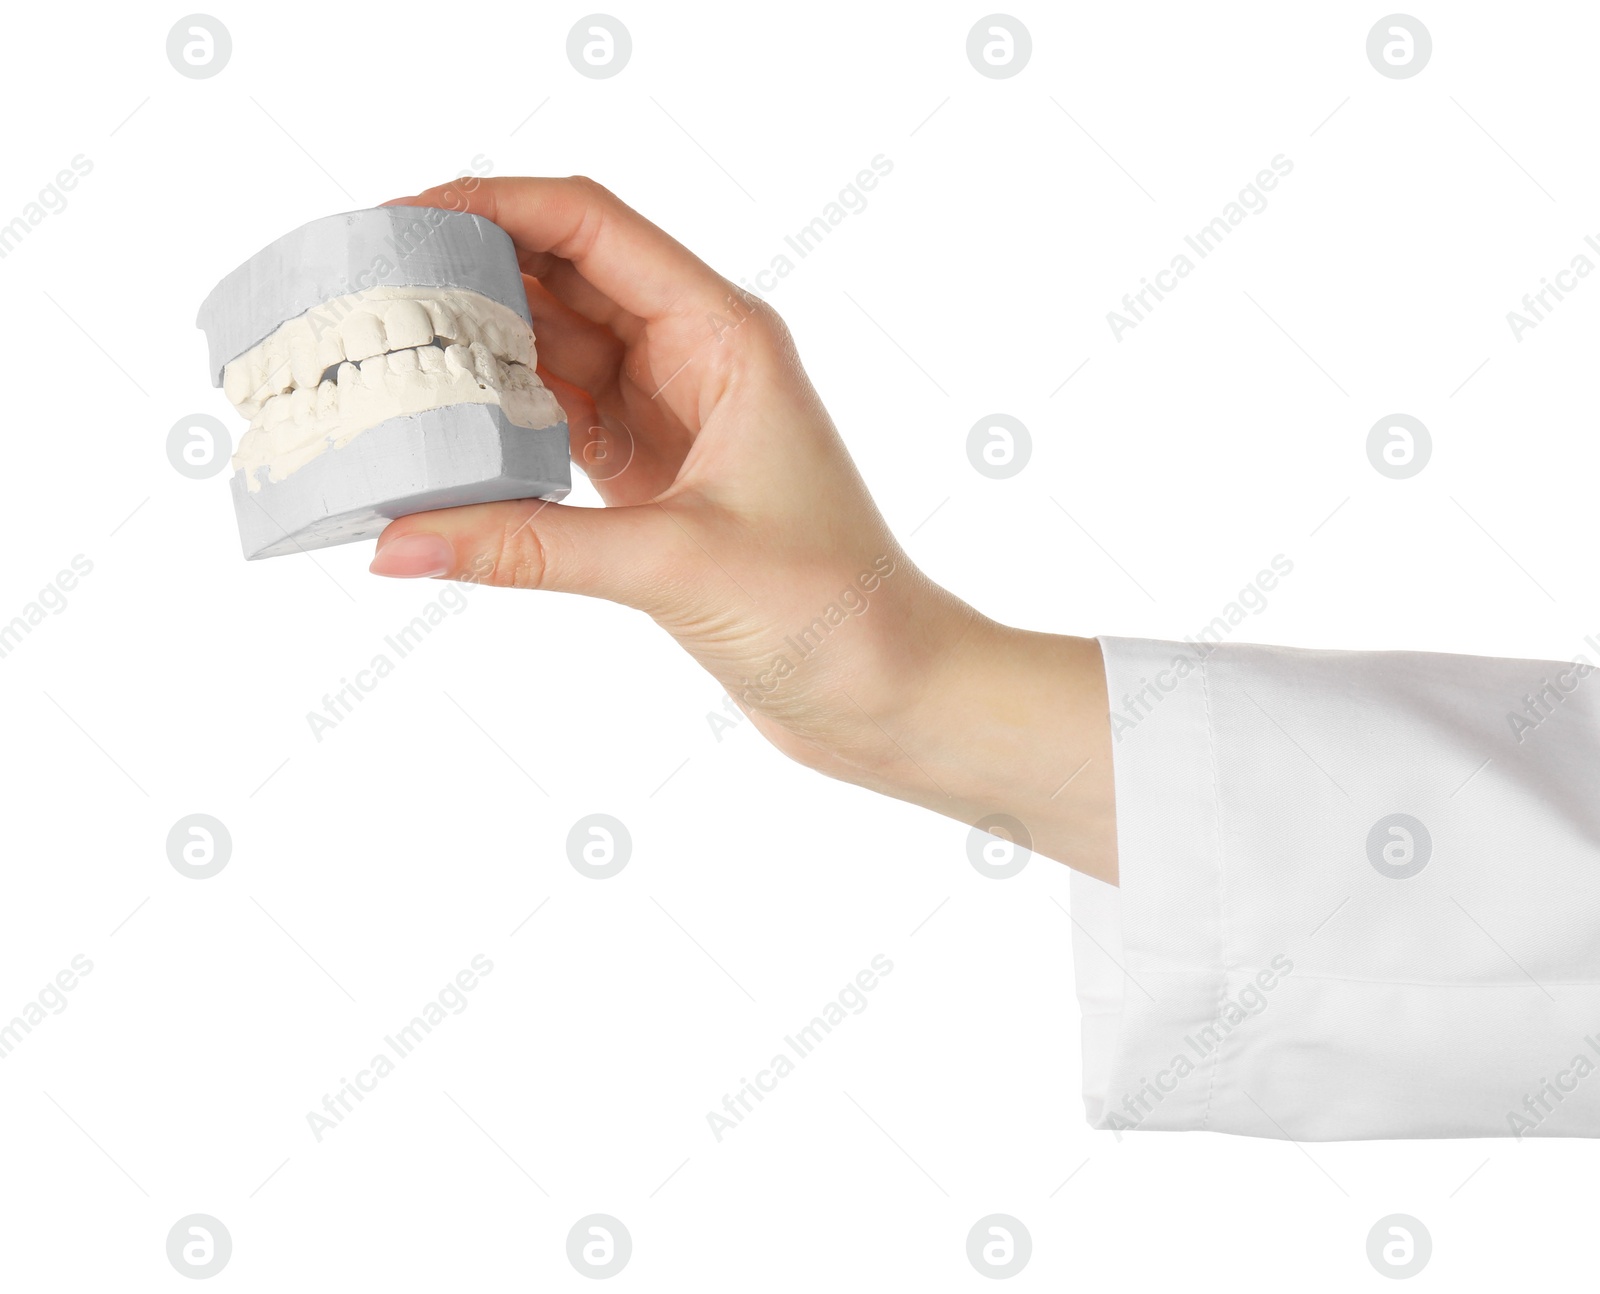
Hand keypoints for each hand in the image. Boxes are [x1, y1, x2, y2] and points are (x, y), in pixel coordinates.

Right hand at [371, 177, 1116, 879]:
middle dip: (468, 273)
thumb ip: (528, 548)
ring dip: (477, 351)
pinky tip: (440, 432)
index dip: (495, 204)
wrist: (889, 691)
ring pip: (556, 354)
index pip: (592, 226)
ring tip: (380, 356)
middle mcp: (698, 359)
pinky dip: (502, 424)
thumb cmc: (830, 610)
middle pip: (563, 278)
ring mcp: (674, 417)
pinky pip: (560, 424)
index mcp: (725, 335)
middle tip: (366, 291)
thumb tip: (397, 542)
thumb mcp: (672, 563)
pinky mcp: (654, 481)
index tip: (400, 218)